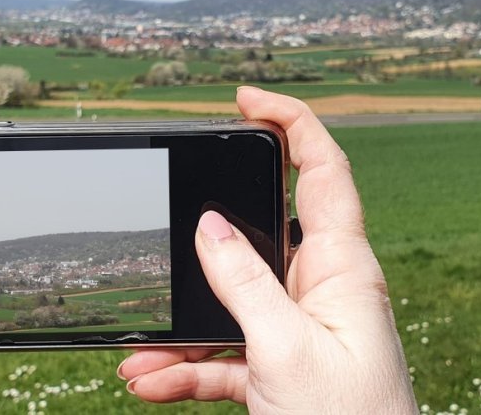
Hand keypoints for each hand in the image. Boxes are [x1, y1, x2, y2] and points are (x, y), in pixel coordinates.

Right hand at [116, 87, 416, 412]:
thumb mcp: (287, 349)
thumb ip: (245, 284)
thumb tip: (209, 225)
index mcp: (340, 268)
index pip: (323, 171)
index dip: (290, 123)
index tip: (246, 101)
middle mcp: (318, 290)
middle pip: (259, 235)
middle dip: (207, 236)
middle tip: (169, 217)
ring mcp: (295, 329)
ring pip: (229, 305)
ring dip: (182, 326)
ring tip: (141, 350)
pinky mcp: (277, 369)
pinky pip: (223, 354)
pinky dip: (186, 367)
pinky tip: (149, 380)